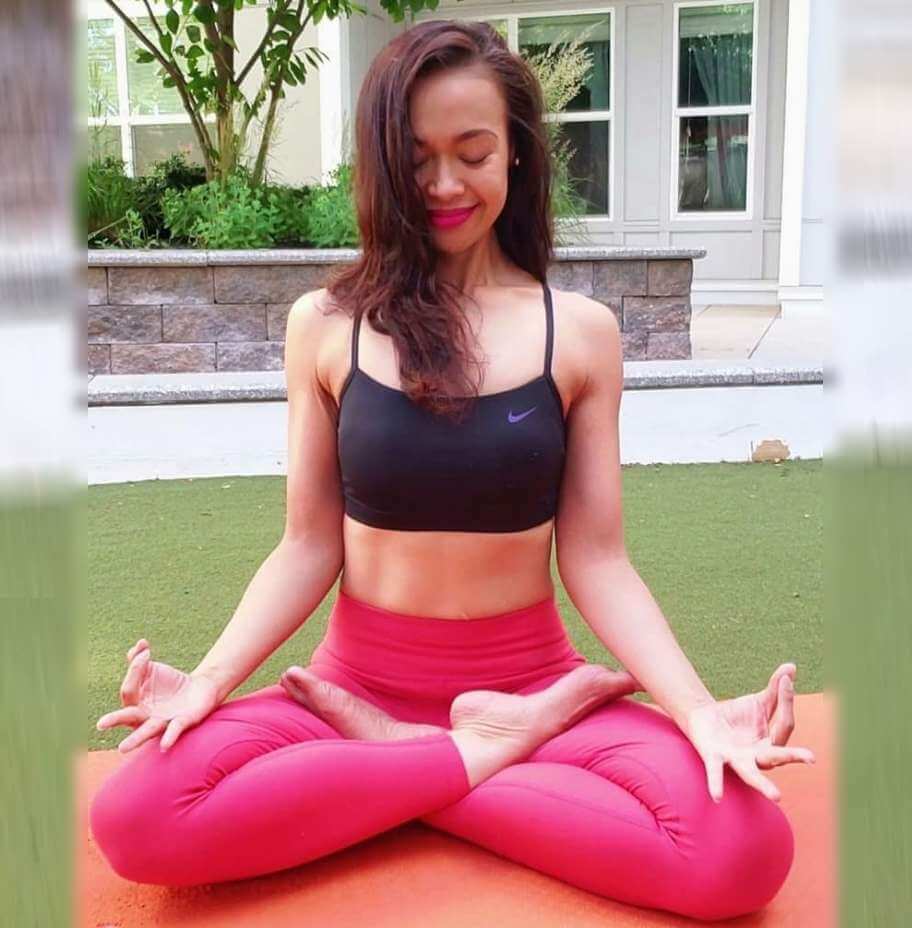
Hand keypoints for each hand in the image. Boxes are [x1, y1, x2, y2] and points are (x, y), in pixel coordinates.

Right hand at [95, 638, 221, 753]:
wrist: (199, 688)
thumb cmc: (169, 683)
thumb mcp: (152, 669)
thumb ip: (140, 658)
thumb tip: (140, 645)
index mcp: (136, 702)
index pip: (129, 689)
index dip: (135, 669)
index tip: (146, 652)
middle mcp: (145, 716)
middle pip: (128, 716)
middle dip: (114, 720)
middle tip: (100, 724)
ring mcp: (162, 722)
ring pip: (147, 731)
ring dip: (135, 739)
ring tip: (122, 748)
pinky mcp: (181, 723)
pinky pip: (174, 731)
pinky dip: (169, 737)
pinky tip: (164, 746)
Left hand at [683, 662, 815, 803]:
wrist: (704, 718)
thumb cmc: (738, 715)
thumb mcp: (759, 701)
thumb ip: (776, 687)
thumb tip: (792, 667)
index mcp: (771, 742)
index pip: (785, 723)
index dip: (787, 700)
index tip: (786, 680)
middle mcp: (758, 756)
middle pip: (777, 755)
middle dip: (793, 757)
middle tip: (811, 758)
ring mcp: (737, 759)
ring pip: (752, 773)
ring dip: (763, 785)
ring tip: (777, 797)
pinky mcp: (714, 757)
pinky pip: (716, 773)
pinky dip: (716, 783)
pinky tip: (717, 797)